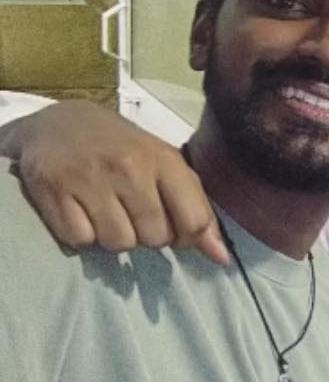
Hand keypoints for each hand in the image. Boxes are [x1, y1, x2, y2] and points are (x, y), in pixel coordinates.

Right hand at [7, 101, 226, 263]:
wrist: (58, 123)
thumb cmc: (123, 150)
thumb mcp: (166, 167)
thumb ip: (196, 210)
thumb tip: (221, 258)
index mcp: (164, 160)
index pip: (193, 221)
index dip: (186, 237)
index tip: (174, 228)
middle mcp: (129, 167)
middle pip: (155, 238)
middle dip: (147, 235)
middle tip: (132, 213)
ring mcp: (90, 178)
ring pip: (118, 243)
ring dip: (114, 237)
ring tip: (107, 212)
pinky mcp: (54, 191)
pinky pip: (81, 240)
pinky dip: (82, 235)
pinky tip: (81, 211)